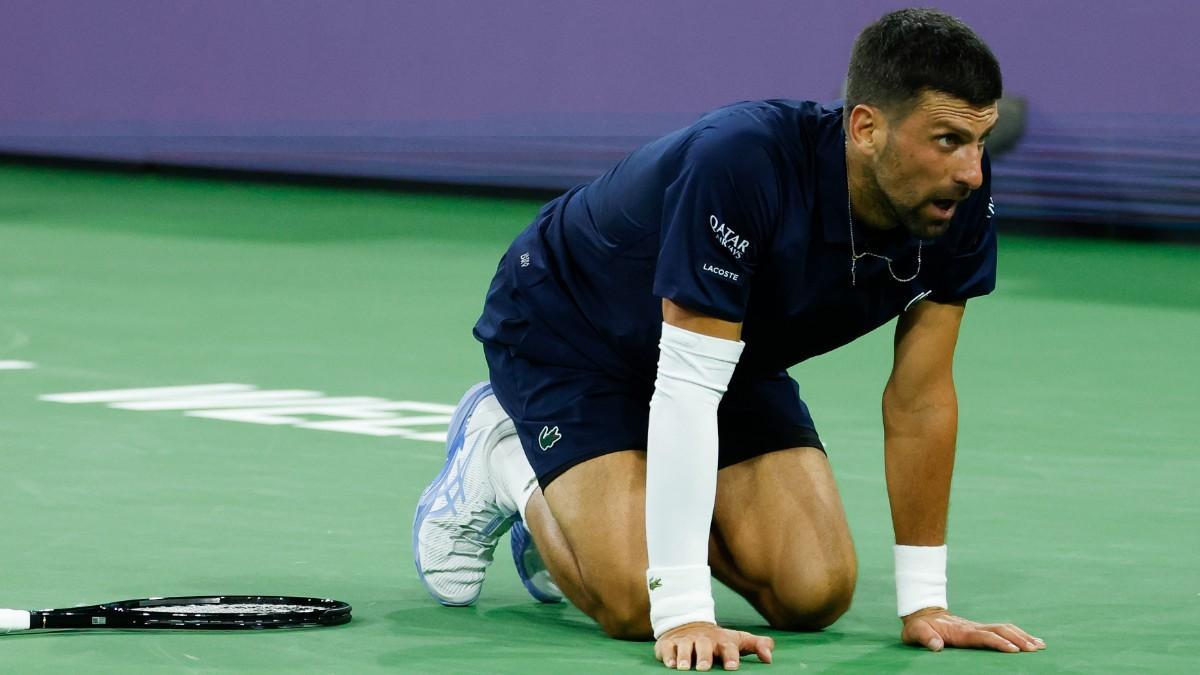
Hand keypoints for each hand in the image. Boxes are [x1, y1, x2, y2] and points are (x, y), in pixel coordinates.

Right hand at [654, 621, 773, 670]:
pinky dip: (669, 656)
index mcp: (721, 640)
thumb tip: (770, 658)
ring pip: (685, 647)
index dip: (731, 657)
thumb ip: (757, 645)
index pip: (728, 647)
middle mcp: (703, 640)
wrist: (688, 625)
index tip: (732, 667)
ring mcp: (685, 641)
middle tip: (705, 668)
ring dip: (685, 657)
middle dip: (704, 656)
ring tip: (685, 668)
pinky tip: (671, 664)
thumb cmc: (718, 640)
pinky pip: (668, 649)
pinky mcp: (669, 644)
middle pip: (704, 646)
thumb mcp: (738, 640)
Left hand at [901, 608, 1045, 652]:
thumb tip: (936, 646)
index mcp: (961, 631)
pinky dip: (1018, 634)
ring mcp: (978, 627)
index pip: (983, 636)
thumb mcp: (916, 632)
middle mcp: (973, 627)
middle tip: (1035, 649)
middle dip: (1018, 639)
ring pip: (1005, 629)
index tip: (1013, 650)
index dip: (998, 642)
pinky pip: (1002, 631)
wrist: (922, 613)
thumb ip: (925, 638)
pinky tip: (1030, 641)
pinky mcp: (980, 630)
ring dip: (1023, 636)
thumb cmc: (920, 626)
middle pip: (1000, 631)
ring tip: (1041, 646)